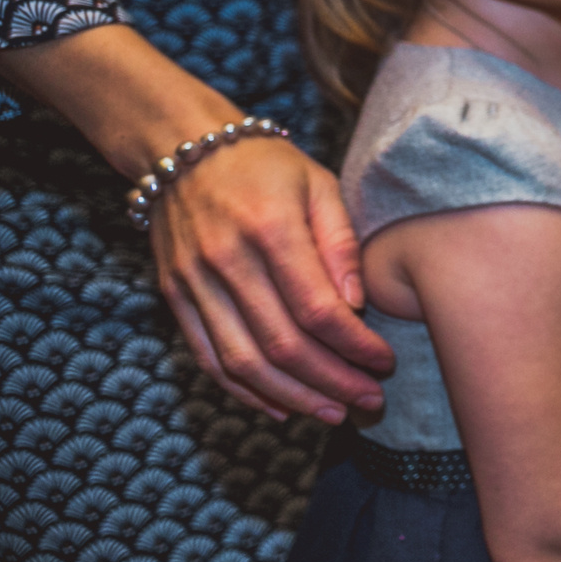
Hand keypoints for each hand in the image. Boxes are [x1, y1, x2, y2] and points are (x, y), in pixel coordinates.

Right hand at [150, 135, 392, 424]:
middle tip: (369, 400)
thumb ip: (341, 245)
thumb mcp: (319, 185)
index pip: (317, 310)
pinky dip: (245, 391)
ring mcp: (194, 284)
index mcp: (270, 230)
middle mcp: (226, 261)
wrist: (183, 148)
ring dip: (292, 398)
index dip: (355, 346)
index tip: (385, 362)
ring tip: (333, 413)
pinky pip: (209, 359)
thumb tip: (358, 307)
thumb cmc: (266, 166)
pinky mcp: (175, 297)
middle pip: (283, 345)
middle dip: (332, 382)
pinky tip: (280, 407)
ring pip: (244, 363)